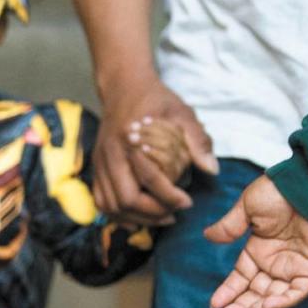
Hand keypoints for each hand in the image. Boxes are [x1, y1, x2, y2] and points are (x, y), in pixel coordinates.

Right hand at [96, 75, 218, 224]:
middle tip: (173, 215)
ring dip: (136, 219)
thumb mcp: (182, 113)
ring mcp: (100, 164)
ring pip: (111, 207)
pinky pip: (101, 202)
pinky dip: (118, 216)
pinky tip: (137, 217)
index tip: (187, 203)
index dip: (170, 198)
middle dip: (152, 213)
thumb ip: (198, 141)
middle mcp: (111, 155)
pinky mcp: (96, 170)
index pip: (149, 180)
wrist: (124, 88)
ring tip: (159, 219)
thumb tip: (212, 169)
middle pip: (126, 200)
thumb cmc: (155, 100)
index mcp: (131, 140)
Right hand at [206, 175, 307, 307]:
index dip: (228, 292)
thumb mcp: (248, 206)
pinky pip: (296, 293)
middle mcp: (274, 263)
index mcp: (258, 250)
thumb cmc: (281, 190)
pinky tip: (265, 306)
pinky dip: (282, 302)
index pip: (241, 278)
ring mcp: (293, 268)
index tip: (214, 305)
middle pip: (255, 293)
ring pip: (273, 298)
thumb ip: (229, 226)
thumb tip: (208, 236)